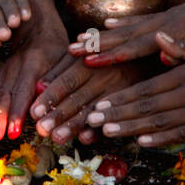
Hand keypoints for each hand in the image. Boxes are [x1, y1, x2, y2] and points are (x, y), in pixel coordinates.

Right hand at [0, 24, 66, 141]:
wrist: (37, 27)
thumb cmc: (56, 48)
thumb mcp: (63, 60)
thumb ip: (55, 81)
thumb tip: (45, 106)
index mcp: (34, 62)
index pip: (24, 90)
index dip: (18, 112)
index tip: (14, 132)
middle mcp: (15, 66)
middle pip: (4, 94)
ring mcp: (4, 69)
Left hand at [30, 53, 147, 145]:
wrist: (150, 47)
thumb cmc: (110, 51)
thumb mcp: (84, 52)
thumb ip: (62, 67)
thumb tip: (39, 86)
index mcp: (90, 61)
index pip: (67, 81)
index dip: (51, 97)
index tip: (34, 112)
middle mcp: (104, 74)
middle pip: (78, 97)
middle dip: (59, 114)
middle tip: (42, 130)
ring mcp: (121, 88)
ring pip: (94, 109)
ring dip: (75, 125)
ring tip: (58, 137)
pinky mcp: (134, 99)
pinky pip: (115, 116)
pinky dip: (100, 128)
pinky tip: (86, 138)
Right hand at [71, 0, 184, 65]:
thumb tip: (163, 59)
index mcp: (176, 31)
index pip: (138, 45)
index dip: (114, 54)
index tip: (91, 61)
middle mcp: (165, 22)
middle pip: (125, 34)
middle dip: (98, 44)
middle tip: (70, 51)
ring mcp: (165, 17)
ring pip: (128, 27)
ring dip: (104, 35)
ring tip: (80, 40)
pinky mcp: (169, 15)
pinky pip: (140, 19)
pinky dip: (123, 22)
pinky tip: (109, 23)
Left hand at [85, 33, 184, 146]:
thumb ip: (181, 48)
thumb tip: (157, 36)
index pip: (145, 88)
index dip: (121, 97)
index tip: (100, 102)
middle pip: (146, 107)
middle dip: (118, 115)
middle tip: (93, 120)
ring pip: (159, 123)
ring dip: (132, 129)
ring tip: (110, 132)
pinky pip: (180, 135)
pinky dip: (161, 139)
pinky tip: (143, 142)